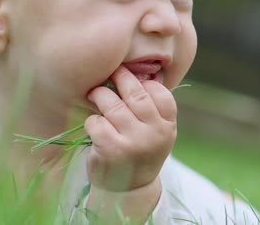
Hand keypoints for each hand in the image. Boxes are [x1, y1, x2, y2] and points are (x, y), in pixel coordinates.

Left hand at [85, 65, 176, 191]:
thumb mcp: (154, 131)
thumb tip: (134, 69)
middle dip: (119, 78)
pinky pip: (96, 122)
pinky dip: (92, 121)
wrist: (128, 189)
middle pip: (135, 93)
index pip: (160, 91)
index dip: (143, 80)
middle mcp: (154, 133)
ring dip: (99, 96)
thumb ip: (150, 106)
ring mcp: (134, 142)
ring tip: (96, 96)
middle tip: (109, 73)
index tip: (131, 78)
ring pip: (111, 104)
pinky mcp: (112, 149)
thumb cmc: (139, 150)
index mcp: (167, 125)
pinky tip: (95, 127)